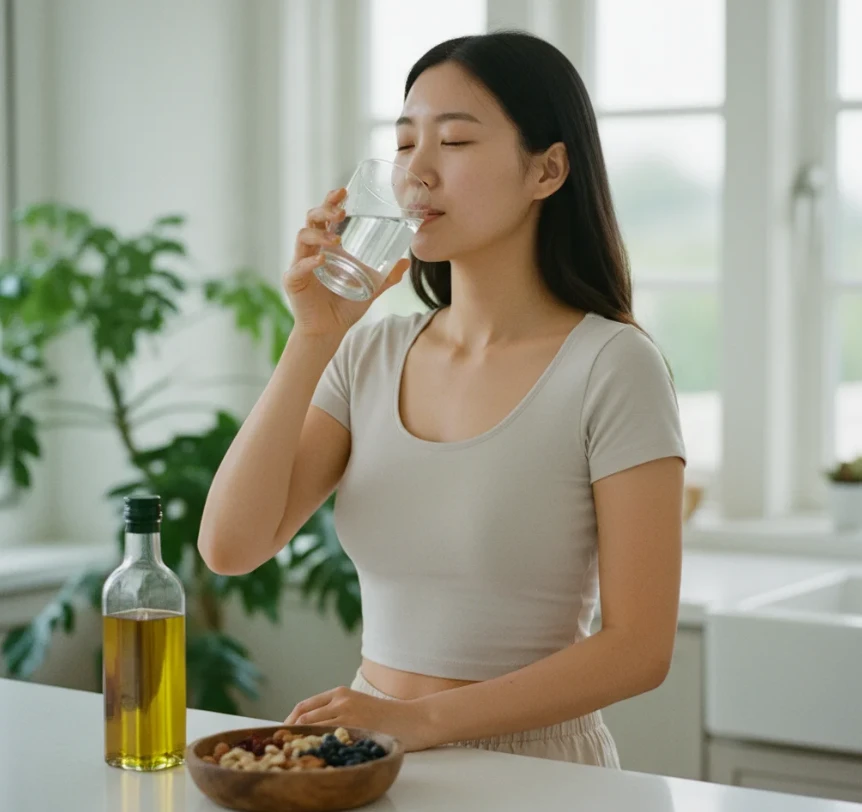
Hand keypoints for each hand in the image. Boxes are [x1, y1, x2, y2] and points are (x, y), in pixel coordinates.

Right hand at [284, 188, 410, 338]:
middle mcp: (311, 250)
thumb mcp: (371, 289)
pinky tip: (321, 260)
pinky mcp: (293, 281)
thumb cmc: (345, 307)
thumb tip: (406, 262)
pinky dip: (309, 262)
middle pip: (311, 220)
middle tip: (341, 211)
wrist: (329, 331)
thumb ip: (386, 277)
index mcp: (327, 247)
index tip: (343, 191)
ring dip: (320, 235)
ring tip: (337, 240)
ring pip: (302, 237)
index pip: (325, 217)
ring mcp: (300, 264)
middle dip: (324, 210)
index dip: (332, 202)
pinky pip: (298, 266)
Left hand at [284, 685, 435, 752]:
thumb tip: (310, 729)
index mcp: (340, 693)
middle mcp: (341, 701)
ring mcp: (348, 715)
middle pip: (303, 717)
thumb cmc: (386, 717)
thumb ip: (337, 712)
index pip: (304, 706)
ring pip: (311, 728)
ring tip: (289, 754)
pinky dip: (314, 747)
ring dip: (297, 741)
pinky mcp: (355, 728)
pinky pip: (327, 739)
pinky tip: (310, 757)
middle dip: (288, 733)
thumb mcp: (359, 705)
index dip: (288, 721)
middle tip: (280, 748)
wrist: (413, 719)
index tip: (280, 735)